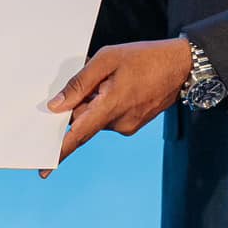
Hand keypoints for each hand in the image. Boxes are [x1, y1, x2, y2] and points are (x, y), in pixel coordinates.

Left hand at [44, 39, 193, 174]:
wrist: (182, 65)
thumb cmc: (145, 58)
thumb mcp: (107, 59)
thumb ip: (79, 83)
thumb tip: (57, 105)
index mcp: (111, 106)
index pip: (78, 134)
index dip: (60, 152)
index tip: (45, 170)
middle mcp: (119, 123)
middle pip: (85, 121)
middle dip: (80, 104)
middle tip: (95, 79)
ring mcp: (128, 126)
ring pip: (97, 118)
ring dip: (95, 102)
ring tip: (113, 79)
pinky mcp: (133, 125)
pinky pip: (110, 118)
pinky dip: (106, 105)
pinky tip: (120, 86)